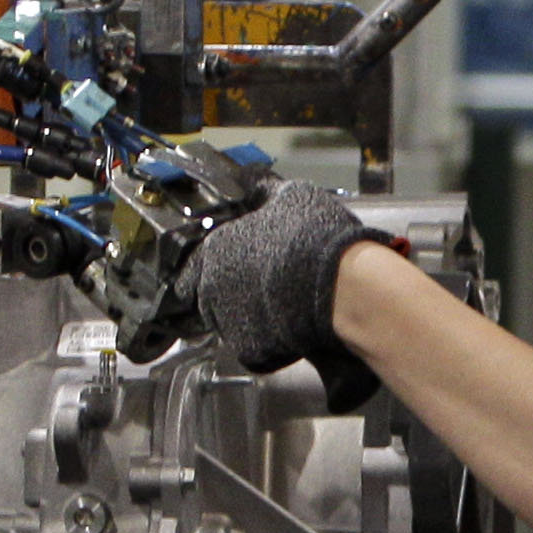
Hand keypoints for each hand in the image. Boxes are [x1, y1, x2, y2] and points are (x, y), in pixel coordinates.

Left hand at [187, 184, 392, 373]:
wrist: (342, 288)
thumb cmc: (315, 239)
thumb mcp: (290, 196)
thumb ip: (263, 190)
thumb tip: (254, 180)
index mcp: (214, 250)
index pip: (190, 267)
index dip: (209, 268)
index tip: (230, 269)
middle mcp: (212, 289)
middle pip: (209, 298)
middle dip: (232, 295)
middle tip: (266, 287)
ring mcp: (229, 324)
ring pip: (232, 325)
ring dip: (250, 318)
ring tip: (284, 307)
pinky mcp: (251, 353)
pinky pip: (256, 350)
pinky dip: (272, 343)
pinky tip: (293, 327)